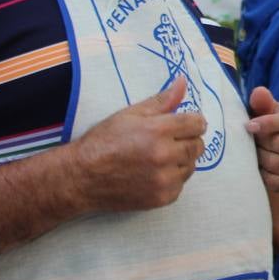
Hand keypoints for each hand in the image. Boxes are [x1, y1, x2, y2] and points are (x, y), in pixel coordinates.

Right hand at [70, 76, 205, 212]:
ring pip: (191, 166)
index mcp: (158, 130)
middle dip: (187, 141)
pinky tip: (152, 174)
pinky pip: (180, 185)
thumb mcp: (130, 114)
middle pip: (198, 145)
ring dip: (181, 161)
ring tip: (157, 158)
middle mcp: (165, 155)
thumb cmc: (104, 141)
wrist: (81, 177)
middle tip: (167, 142)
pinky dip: (172, 179)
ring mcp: (164, 179)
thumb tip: (183, 81)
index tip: (182, 125)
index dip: (192, 122)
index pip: (197, 124)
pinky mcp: (162, 197)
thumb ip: (162, 100)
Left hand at [246, 87, 278, 192]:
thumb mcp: (268, 112)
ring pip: (276, 163)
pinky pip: (275, 180)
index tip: (249, 126)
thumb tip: (259, 92)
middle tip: (252, 140)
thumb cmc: (271, 127)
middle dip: (261, 142)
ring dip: (260, 158)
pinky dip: (263, 174)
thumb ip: (263, 102)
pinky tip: (260, 166)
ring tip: (255, 152)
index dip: (268, 123)